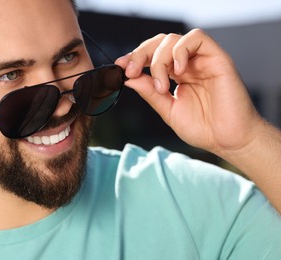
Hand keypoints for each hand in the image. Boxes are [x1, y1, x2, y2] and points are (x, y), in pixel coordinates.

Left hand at [115, 28, 261, 156]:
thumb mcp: (168, 110)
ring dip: (159, 58)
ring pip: (173, 40)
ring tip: (161, 85)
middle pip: (159, 43)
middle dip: (140, 54)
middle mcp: (187, 65)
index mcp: (175, 76)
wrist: (227, 140)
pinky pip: (197, 39)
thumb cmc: (203, 128)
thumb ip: (150, 92)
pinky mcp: (217, 58)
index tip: (119, 67)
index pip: (152, 56)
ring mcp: (201, 60)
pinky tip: (177, 71)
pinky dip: (180, 50)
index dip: (134, 58)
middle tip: (130, 70)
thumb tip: (129, 78)